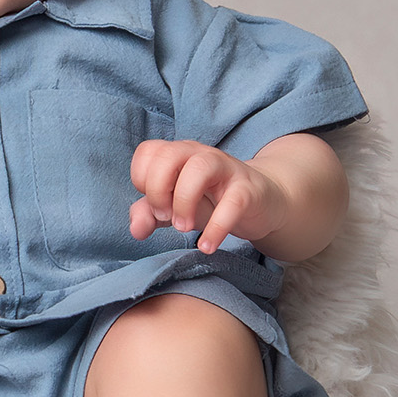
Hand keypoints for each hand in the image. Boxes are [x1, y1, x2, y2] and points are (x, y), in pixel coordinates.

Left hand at [127, 140, 290, 254]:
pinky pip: (233, 202)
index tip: (155, 204)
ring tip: (183, 227)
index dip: (142, 179)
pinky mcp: (248, 189)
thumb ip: (151, 213)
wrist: (261, 204)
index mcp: (178, 154)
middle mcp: (200, 154)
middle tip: (165, 216)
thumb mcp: (176, 207)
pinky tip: (207, 245)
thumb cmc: (212, 201)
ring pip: (200, 168)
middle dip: (158, 189)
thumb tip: (136, 229)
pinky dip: (216, 227)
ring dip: (184, 201)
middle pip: (168, 155)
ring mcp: (226, 169)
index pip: (148, 151)